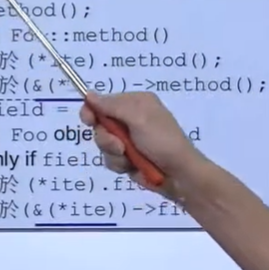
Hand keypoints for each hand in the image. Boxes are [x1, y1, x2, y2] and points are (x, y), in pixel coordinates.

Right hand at [79, 91, 205, 196]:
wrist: (180, 175)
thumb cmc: (162, 141)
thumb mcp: (139, 118)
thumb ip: (112, 106)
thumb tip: (88, 94)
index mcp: (136, 103)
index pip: (103, 101)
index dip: (92, 111)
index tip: (88, 120)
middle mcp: (130, 118)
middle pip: (100, 124)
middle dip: (106, 138)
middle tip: (120, 145)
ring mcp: (128, 139)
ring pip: (103, 144)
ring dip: (114, 153)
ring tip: (130, 158)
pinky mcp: (127, 158)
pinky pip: (109, 159)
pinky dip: (119, 164)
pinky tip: (132, 166)